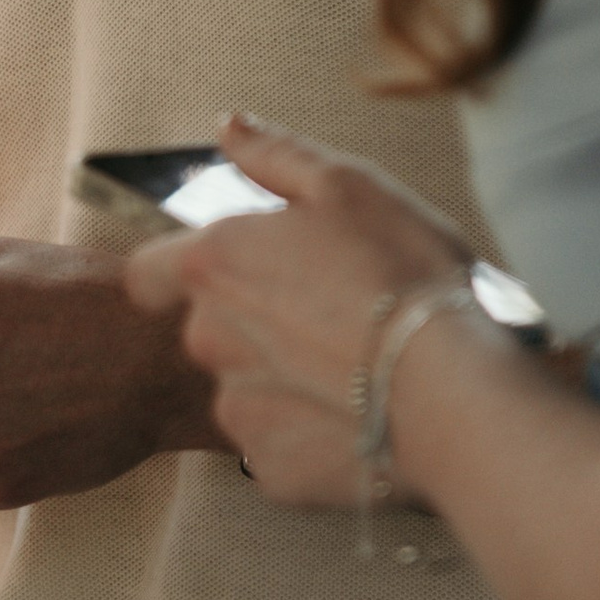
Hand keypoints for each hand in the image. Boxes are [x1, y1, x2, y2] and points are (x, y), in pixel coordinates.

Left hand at [124, 117, 474, 509]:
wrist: (452, 393)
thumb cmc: (401, 274)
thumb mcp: (347, 185)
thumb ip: (274, 155)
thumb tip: (227, 126)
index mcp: (214, 264)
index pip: (147, 274)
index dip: (181, 271)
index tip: (236, 272)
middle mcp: (208, 340)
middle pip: (208, 329)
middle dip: (253, 322)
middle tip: (328, 313)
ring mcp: (239, 412)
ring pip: (244, 389)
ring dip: (282, 380)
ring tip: (353, 369)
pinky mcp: (275, 472)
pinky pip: (281, 444)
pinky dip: (311, 432)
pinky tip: (360, 416)